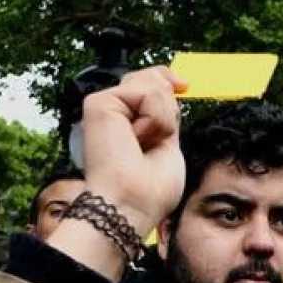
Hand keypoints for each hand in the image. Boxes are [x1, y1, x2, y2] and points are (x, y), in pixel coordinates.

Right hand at [77, 66, 186, 236]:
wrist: (132, 205)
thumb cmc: (148, 190)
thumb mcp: (168, 141)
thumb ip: (166, 112)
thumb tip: (174, 82)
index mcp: (126, 122)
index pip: (147, 85)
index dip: (166, 79)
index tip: (184, 86)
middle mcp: (113, 112)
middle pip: (150, 77)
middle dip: (167, 104)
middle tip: (158, 139)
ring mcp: (105, 106)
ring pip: (152, 85)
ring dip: (162, 120)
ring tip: (144, 144)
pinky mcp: (99, 103)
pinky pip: (146, 94)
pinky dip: (154, 120)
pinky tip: (137, 139)